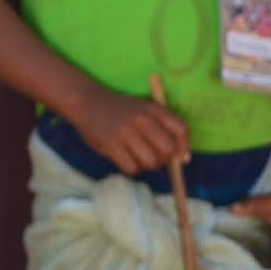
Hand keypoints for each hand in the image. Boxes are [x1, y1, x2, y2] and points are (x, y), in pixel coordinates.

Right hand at [71, 87, 188, 174]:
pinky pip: (132, 168)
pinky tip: (124, 158)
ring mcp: (125, 132)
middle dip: (164, 159)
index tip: (179, 155)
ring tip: (137, 157)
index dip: (183, 146)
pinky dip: (131, 168)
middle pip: (167, 150)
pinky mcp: (111, 145)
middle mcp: (141, 119)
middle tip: (153, 156)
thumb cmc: (120, 110)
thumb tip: (184, 158)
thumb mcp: (144, 109)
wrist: (86, 102)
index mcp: (152, 109)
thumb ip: (164, 128)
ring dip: (146, 164)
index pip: (180, 130)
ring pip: (150, 162)